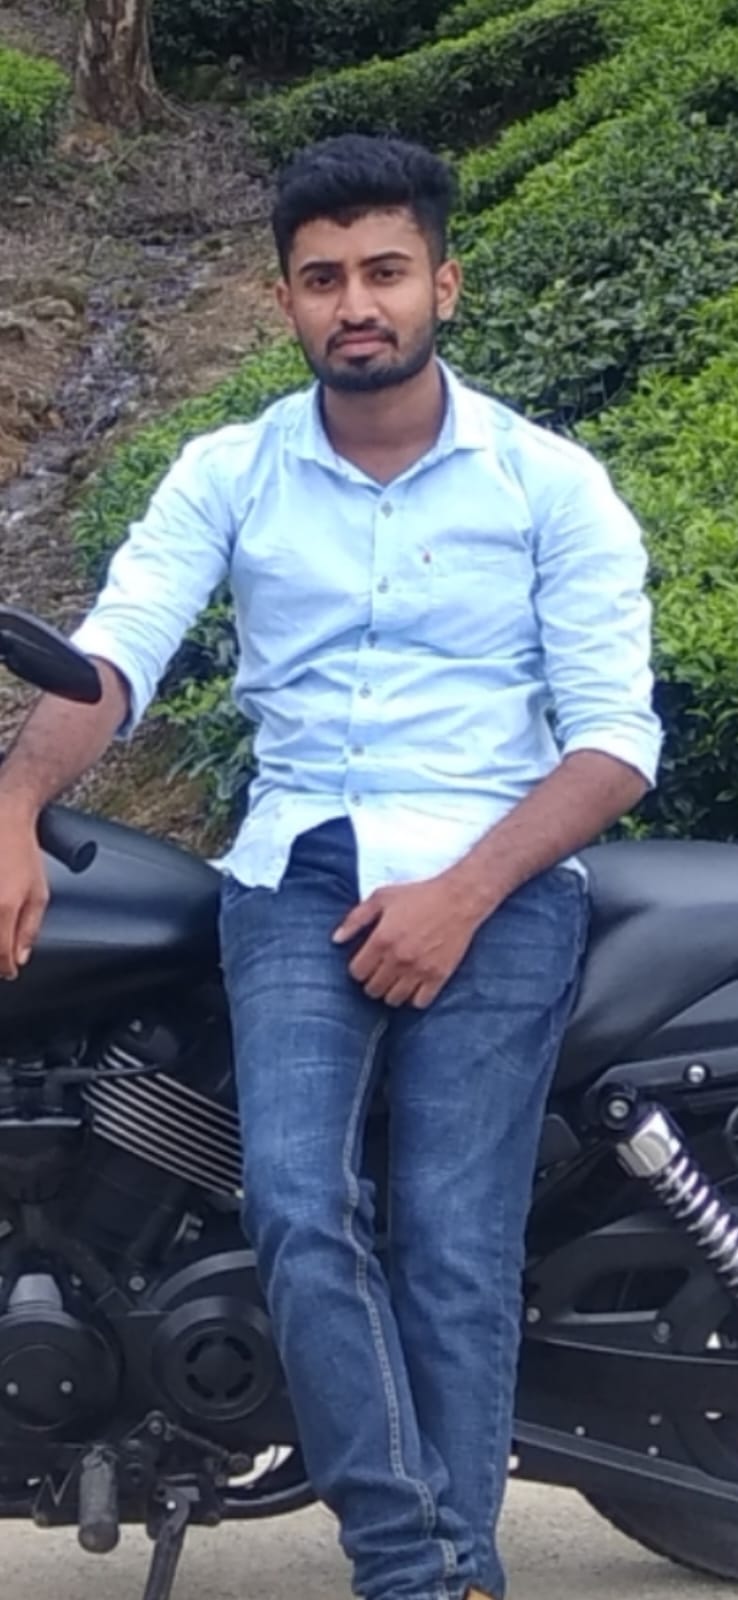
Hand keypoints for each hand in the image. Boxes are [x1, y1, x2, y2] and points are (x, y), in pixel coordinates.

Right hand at [0, 797, 48, 979]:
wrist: (3, 817)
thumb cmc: (22, 852)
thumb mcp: (39, 892)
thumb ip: (30, 929)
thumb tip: (20, 958)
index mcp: (4, 907)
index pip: (0, 955)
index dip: (5, 968)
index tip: (9, 972)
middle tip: (2, 960)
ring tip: (0, 943)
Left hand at [333, 872, 484, 1008]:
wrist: (459, 899)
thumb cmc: (419, 895)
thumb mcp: (382, 897)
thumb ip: (356, 918)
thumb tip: (336, 939)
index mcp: (381, 939)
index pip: (357, 972)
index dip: (358, 969)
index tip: (365, 963)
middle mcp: (398, 958)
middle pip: (372, 989)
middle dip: (372, 982)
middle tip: (380, 972)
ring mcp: (419, 969)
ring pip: (393, 999)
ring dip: (391, 992)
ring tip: (395, 980)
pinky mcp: (438, 976)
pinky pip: (419, 1002)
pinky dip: (414, 998)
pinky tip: (414, 986)